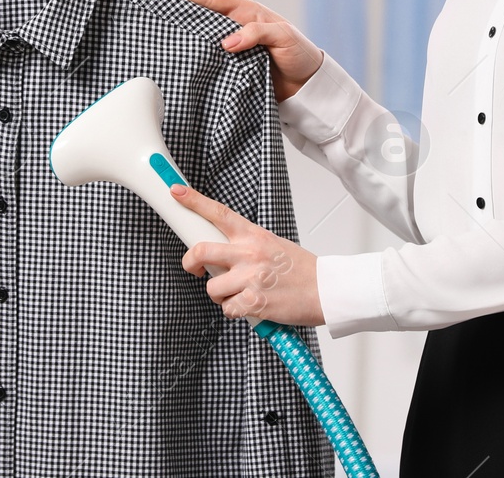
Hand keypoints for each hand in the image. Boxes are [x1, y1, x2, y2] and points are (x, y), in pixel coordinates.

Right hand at [157, 0, 324, 99]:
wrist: (307, 86)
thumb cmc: (300, 54)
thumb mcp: (282, 36)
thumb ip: (256, 33)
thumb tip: (228, 42)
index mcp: (245, 13)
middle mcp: (235, 29)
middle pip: (200, 16)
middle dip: (177, 11)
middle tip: (154, 8)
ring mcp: (231, 49)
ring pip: (201, 40)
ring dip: (184, 37)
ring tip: (161, 34)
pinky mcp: (231, 69)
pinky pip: (209, 62)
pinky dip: (196, 60)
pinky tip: (182, 61)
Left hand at [172, 183, 323, 326]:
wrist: (327, 290)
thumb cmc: (302, 270)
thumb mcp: (273, 245)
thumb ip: (246, 245)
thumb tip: (223, 252)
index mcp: (254, 235)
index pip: (218, 213)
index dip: (193, 201)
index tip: (177, 192)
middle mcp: (249, 253)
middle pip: (201, 251)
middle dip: (190, 262)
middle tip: (196, 269)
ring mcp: (250, 277)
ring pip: (212, 287)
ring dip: (220, 295)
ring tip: (239, 294)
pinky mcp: (254, 302)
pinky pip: (228, 309)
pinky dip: (235, 311)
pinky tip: (250, 307)